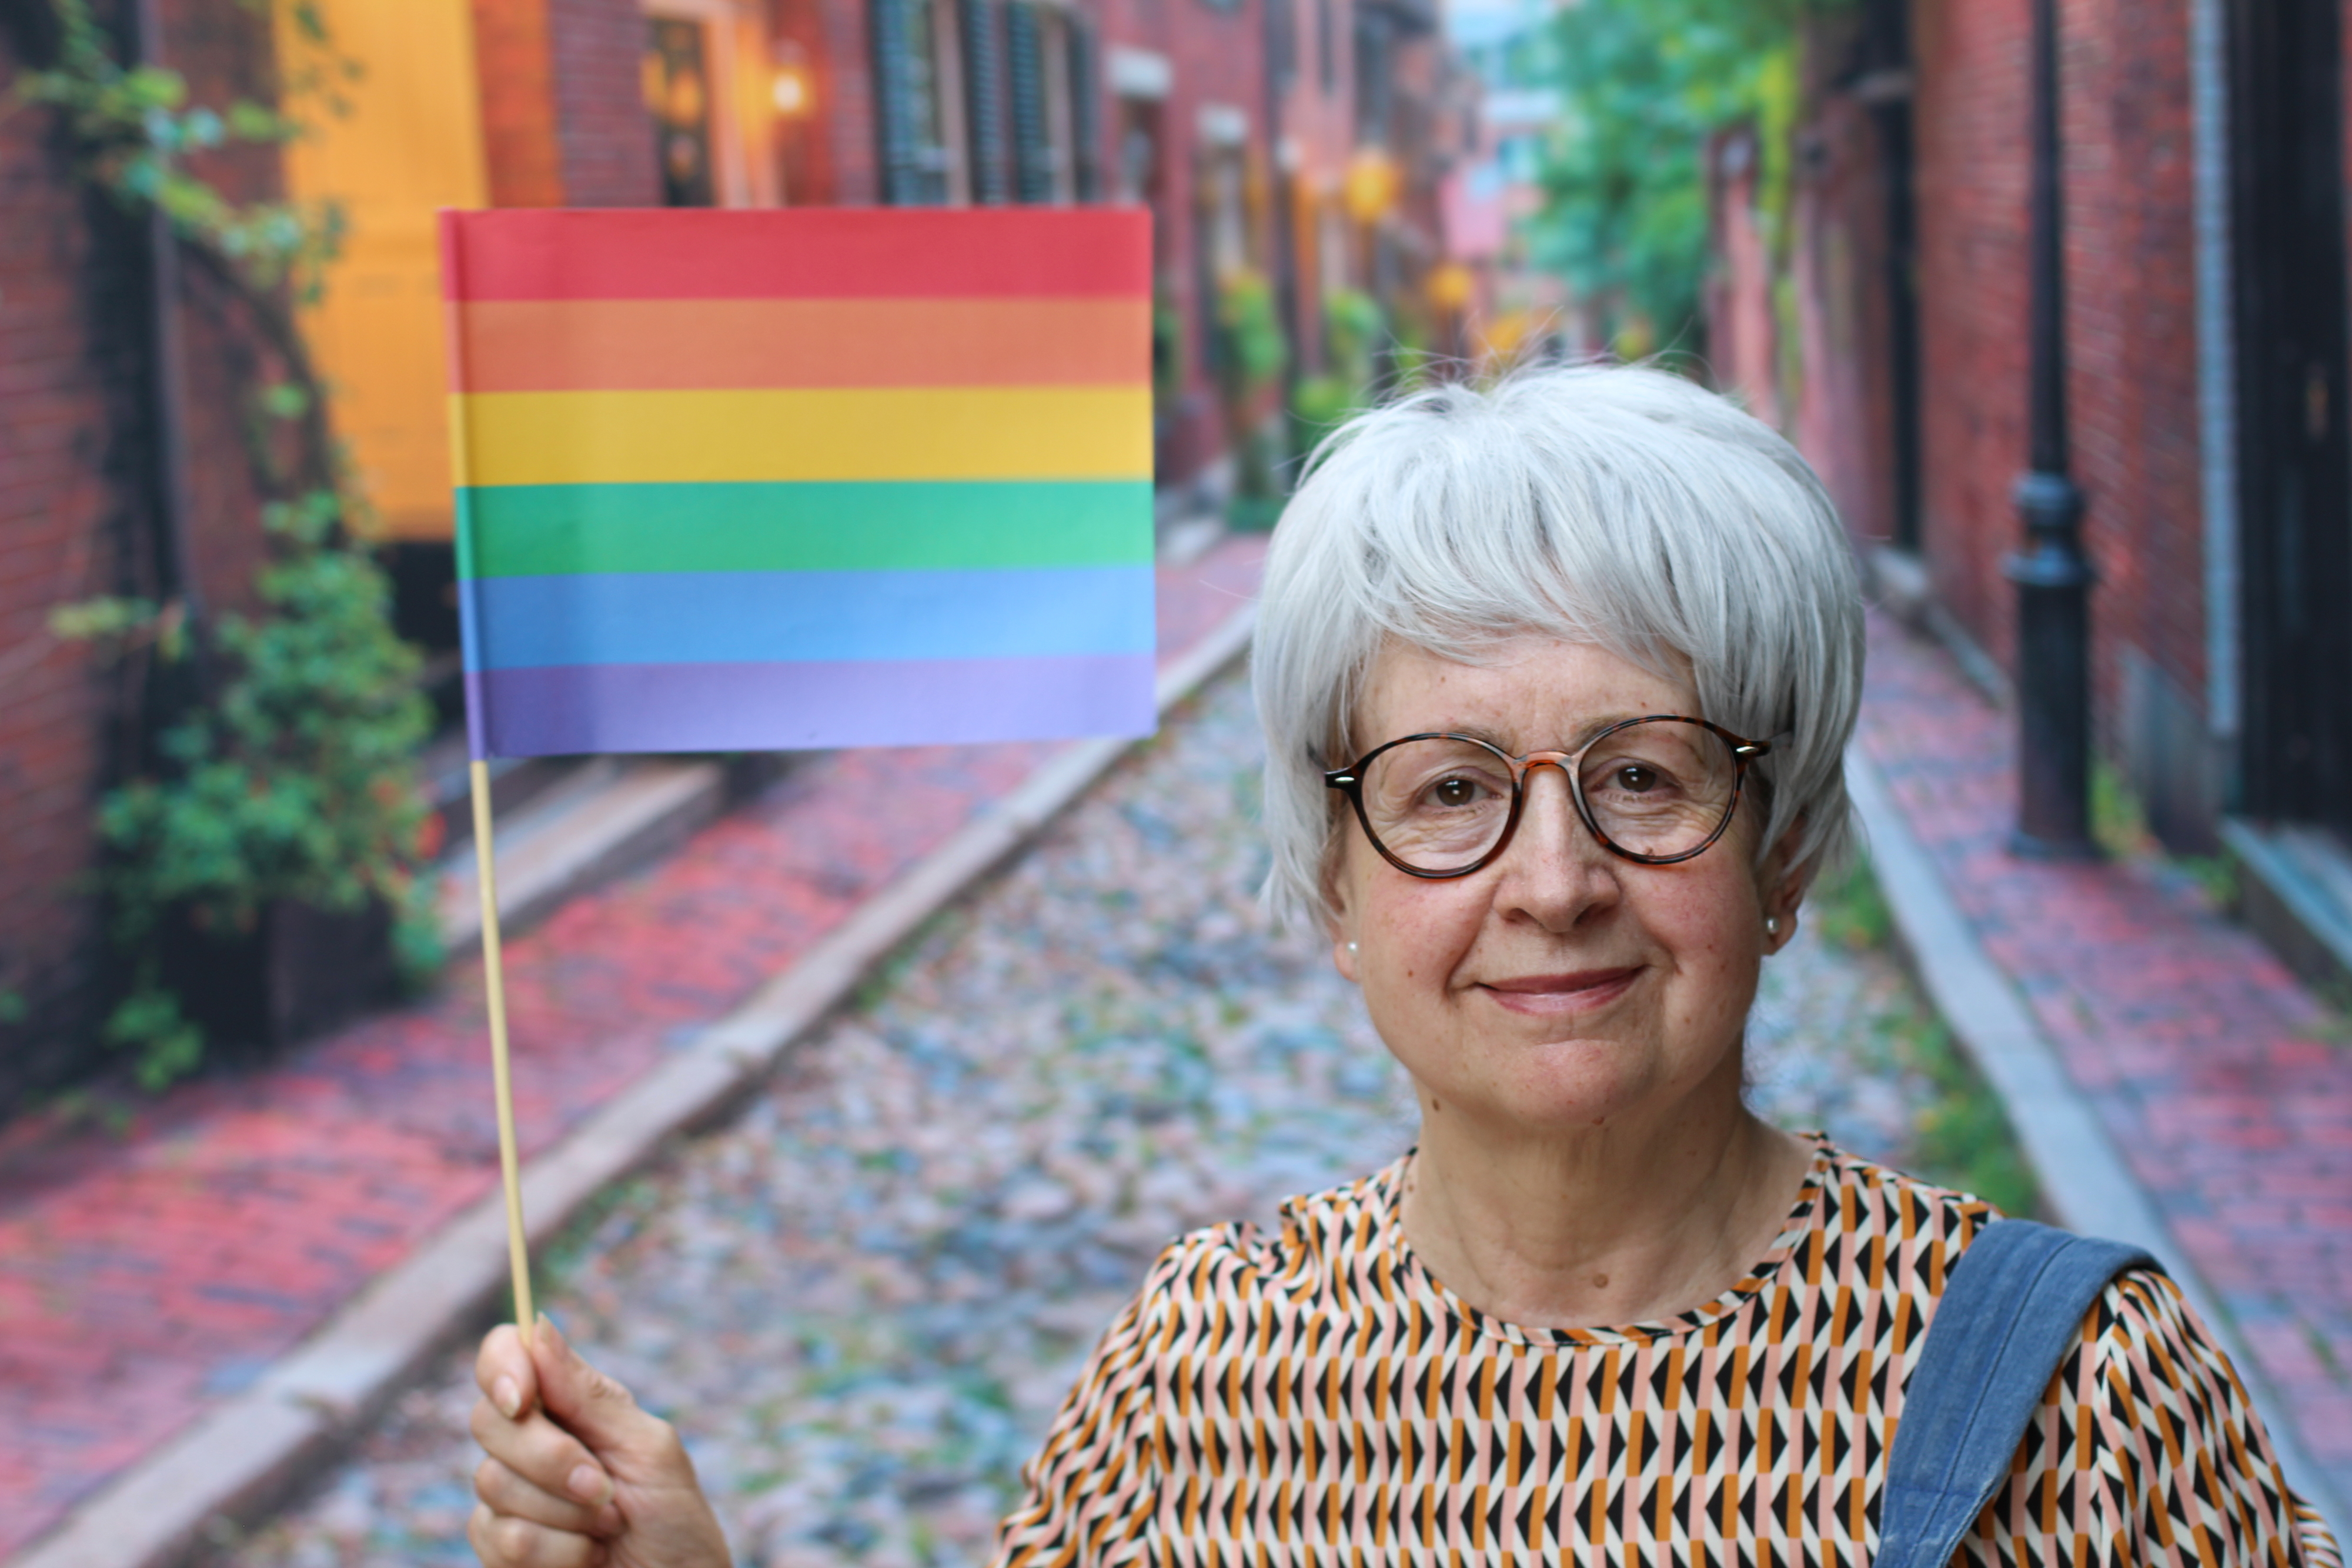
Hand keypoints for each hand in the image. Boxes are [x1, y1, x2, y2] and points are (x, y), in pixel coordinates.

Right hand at [469, 1316, 729, 1567]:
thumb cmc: (676, 1524)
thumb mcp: (649, 1450)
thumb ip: (589, 1395)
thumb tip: (537, 1324)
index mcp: (571, 1405)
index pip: (506, 1356)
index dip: (501, 1367)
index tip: (522, 1399)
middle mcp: (531, 1443)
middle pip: (489, 1420)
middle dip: (550, 1458)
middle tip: (604, 1489)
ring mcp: (509, 1497)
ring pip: (492, 1482)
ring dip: (564, 1513)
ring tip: (608, 1527)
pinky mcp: (499, 1549)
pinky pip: (496, 1536)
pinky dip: (555, 1551)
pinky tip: (587, 1558)